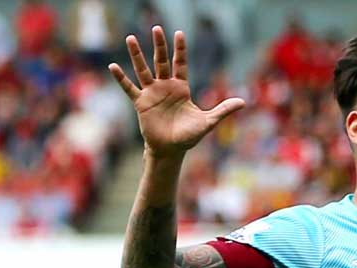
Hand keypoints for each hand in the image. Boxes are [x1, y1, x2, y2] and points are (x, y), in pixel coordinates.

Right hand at [109, 26, 245, 158]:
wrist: (171, 150)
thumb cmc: (188, 136)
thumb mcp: (208, 122)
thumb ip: (223, 110)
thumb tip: (244, 102)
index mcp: (181, 88)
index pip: (180, 63)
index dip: (180, 49)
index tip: (179, 33)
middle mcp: (165, 86)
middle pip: (161, 61)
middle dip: (159, 45)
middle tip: (157, 28)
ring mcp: (152, 93)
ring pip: (143, 69)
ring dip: (137, 55)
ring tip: (131, 38)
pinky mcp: (141, 103)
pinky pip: (129, 88)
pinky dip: (121, 78)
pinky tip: (113, 66)